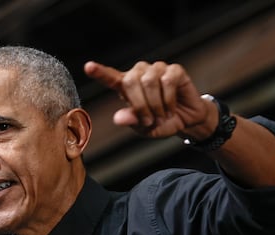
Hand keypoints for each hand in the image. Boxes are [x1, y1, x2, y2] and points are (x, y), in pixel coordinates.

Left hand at [84, 60, 209, 138]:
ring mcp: (157, 69)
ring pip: (149, 81)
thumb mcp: (143, 127)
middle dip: (140, 105)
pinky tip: (171, 107)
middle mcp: (139, 73)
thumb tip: (119, 117)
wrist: (185, 121)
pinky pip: (167, 81)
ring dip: (155, 104)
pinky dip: (169, 99)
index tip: (88, 67)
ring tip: (161, 116)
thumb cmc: (160, 122)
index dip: (99, 72)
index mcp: (126, 87)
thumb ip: (131, 121)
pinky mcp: (174, 70)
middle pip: (131, 81)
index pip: (110, 77)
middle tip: (149, 120)